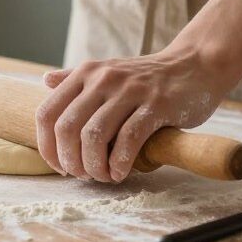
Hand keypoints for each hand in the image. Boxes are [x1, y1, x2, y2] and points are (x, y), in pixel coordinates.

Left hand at [35, 46, 232, 181]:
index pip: (47, 114)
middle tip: (83, 175)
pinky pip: (129, 139)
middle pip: (67, 128)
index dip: (47, 146)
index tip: (60, 166)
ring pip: (95, 136)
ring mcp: (129, 91)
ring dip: (94, 166)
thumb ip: (76, 78)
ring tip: (103, 176)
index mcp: (85, 74)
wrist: (195, 65)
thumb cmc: (147, 77)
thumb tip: (46, 80)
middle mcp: (102, 79)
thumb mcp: (107, 71)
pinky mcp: (156, 105)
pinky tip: (120, 172)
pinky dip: (120, 163)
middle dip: (71, 161)